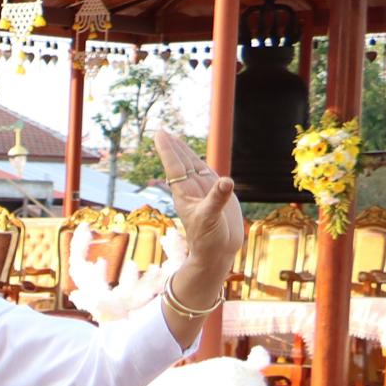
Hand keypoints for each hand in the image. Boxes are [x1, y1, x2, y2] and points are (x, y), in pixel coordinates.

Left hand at [154, 132, 240, 293]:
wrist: (216, 253)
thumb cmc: (209, 239)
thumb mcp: (212, 219)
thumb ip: (217, 199)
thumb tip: (226, 181)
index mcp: (186, 194)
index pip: (175, 167)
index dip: (168, 150)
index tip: (159, 134)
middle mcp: (192, 191)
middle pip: (182, 163)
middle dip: (172, 147)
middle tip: (161, 132)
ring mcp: (204, 193)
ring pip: (193, 168)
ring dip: (185, 153)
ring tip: (174, 140)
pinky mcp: (217, 196)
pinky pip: (208, 176)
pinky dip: (202, 166)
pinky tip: (197, 161)